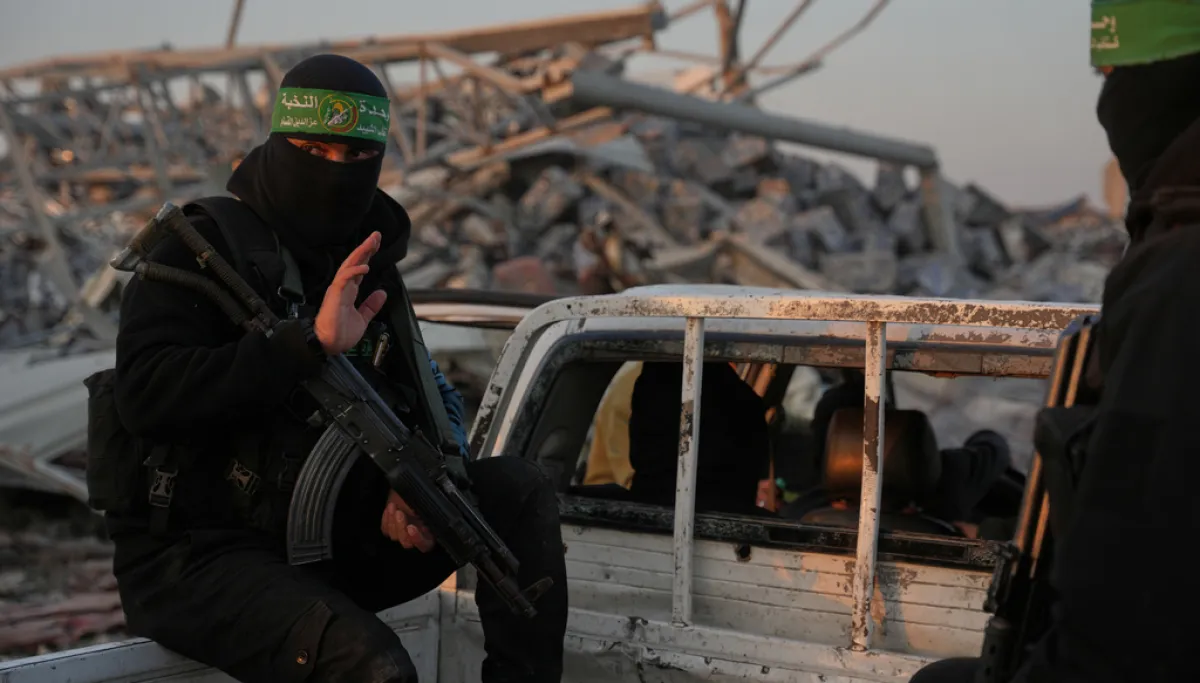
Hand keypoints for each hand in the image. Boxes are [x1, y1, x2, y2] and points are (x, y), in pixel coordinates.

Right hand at [314, 231, 387, 354]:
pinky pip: (344, 279)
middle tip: (376, 235)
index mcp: (349, 291)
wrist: (328, 345)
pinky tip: (365, 267)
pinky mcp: (334, 296)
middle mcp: (343, 287)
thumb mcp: (363, 318)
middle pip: (354, 262)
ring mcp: (338, 290)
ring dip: (360, 253)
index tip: (376, 244)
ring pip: (349, 266)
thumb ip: (371, 305)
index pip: (359, 269)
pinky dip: (354, 271)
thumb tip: (382, 293)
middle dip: (365, 248)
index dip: (367, 256)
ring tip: (371, 242)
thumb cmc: (340, 333)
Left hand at [381, 490, 435, 551]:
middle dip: (401, 528)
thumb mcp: (425, 500)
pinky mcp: (391, 527)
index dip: (417, 539)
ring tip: (393, 506)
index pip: (425, 544)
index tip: (411, 527)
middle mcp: (416, 534)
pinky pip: (386, 529)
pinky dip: (386, 519)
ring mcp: (402, 531)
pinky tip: (390, 508)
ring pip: (395, 536)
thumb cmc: (418, 491)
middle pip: (407, 542)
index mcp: (430, 530)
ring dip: (392, 521)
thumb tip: (421, 516)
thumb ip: (427, 511)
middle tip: (399, 513)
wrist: (406, 482)